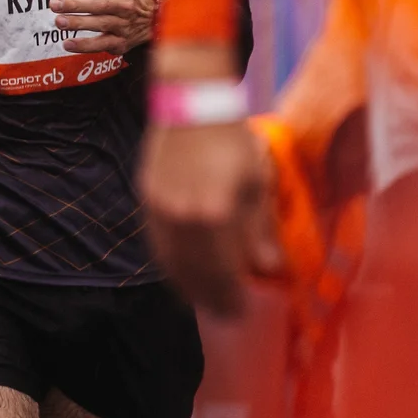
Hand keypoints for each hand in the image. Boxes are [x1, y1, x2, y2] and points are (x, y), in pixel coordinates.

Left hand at [51, 0, 154, 54]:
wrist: (150, 18)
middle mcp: (123, 4)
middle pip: (98, 4)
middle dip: (75, 4)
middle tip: (54, 4)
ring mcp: (123, 24)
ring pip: (100, 24)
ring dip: (78, 24)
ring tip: (58, 22)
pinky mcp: (120, 42)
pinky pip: (102, 44)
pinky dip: (85, 45)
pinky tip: (68, 44)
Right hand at [137, 115, 264, 315]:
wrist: (192, 105)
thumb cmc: (233, 142)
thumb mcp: (256, 185)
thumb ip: (259, 231)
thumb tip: (270, 269)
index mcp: (215, 215)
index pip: (221, 273)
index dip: (231, 298)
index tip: (242, 312)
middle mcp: (182, 219)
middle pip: (193, 275)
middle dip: (209, 299)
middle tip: (225, 313)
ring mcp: (160, 211)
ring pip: (169, 263)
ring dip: (187, 286)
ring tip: (204, 297)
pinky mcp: (147, 201)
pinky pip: (157, 244)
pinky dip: (171, 264)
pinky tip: (184, 269)